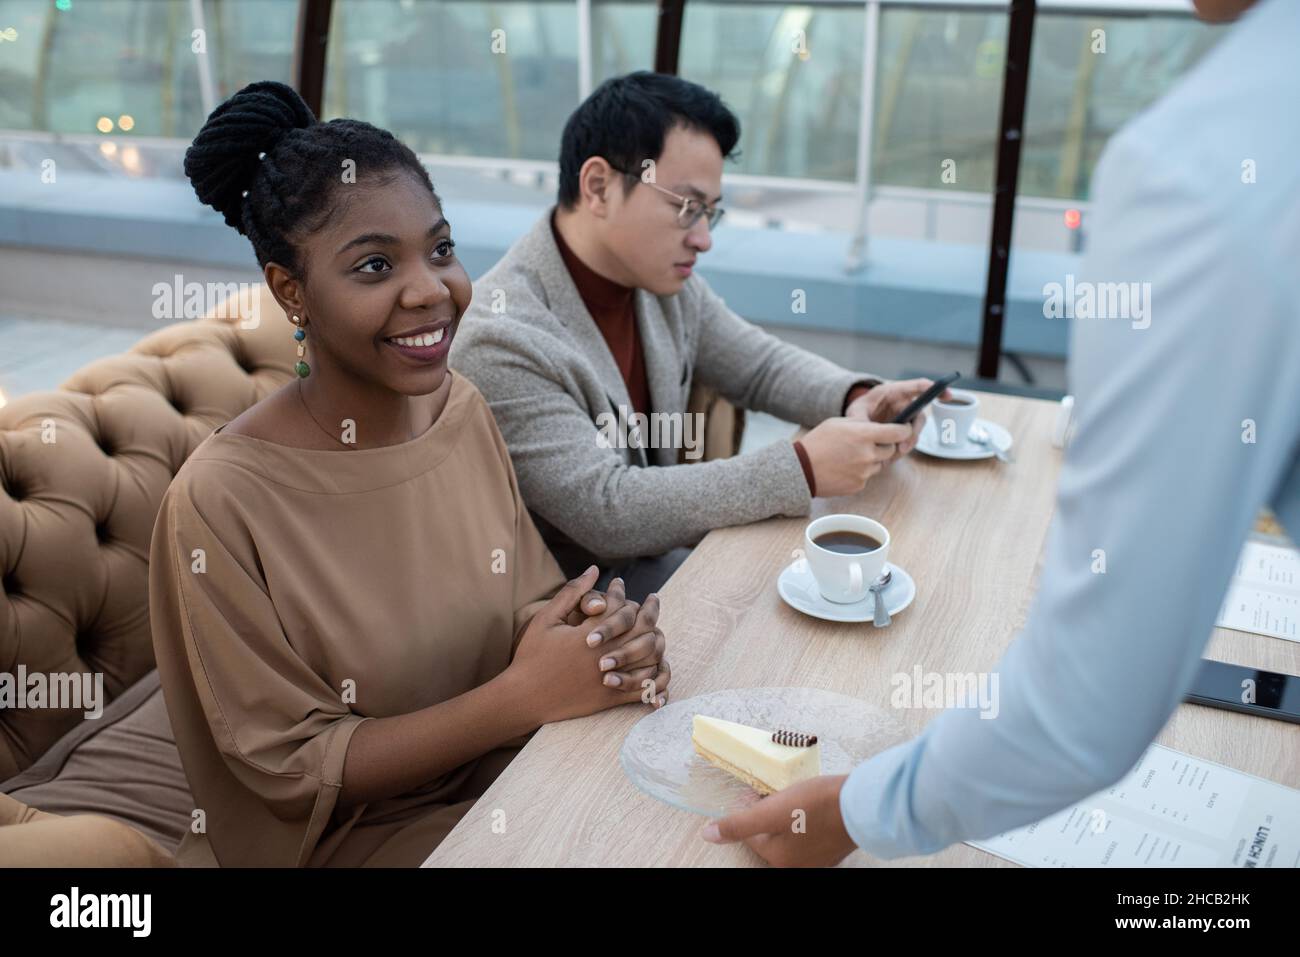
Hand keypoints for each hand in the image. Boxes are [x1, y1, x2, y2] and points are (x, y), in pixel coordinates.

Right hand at [509, 567, 670, 724]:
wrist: (524, 697)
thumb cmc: (532, 655)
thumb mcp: (547, 619)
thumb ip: (572, 593)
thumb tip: (594, 570)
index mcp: (588, 635)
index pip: (618, 607)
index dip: (621, 593)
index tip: (621, 584)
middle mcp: (603, 656)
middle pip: (641, 629)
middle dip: (650, 611)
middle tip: (653, 600)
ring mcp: (609, 679)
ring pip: (649, 657)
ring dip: (656, 640)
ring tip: (657, 629)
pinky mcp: (610, 698)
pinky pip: (644, 687)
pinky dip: (654, 675)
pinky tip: (656, 663)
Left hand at [699, 774, 857, 866]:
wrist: (862, 805)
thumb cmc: (817, 806)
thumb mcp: (771, 811)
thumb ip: (738, 824)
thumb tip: (707, 835)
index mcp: (778, 859)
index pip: (750, 832)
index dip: (749, 807)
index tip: (755, 791)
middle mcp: (797, 864)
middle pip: (769, 833)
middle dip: (765, 812)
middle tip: (771, 791)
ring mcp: (817, 857)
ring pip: (788, 831)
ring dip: (784, 814)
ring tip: (790, 794)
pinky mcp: (832, 845)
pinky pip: (808, 831)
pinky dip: (804, 818)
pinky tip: (810, 804)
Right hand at [799, 418, 913, 496]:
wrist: (801, 469)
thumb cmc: (818, 442)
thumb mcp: (839, 423)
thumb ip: (862, 424)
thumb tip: (879, 426)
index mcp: (865, 435)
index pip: (898, 432)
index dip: (905, 429)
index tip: (905, 429)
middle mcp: (868, 454)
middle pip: (891, 450)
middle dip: (884, 446)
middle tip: (869, 444)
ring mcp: (865, 472)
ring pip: (879, 465)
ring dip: (871, 460)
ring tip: (850, 457)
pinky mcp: (859, 485)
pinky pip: (867, 477)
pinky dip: (860, 473)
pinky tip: (844, 468)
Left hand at [845, 378, 948, 459]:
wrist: (855, 422)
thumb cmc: (858, 411)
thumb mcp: (855, 412)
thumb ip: (860, 418)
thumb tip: (866, 428)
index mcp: (892, 392)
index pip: (916, 387)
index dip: (934, 389)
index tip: (948, 395)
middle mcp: (903, 404)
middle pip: (920, 415)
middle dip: (915, 432)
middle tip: (903, 447)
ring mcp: (905, 419)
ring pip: (915, 431)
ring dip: (908, 443)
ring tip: (894, 454)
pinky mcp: (903, 432)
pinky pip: (909, 441)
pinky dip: (901, 450)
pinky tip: (890, 457)